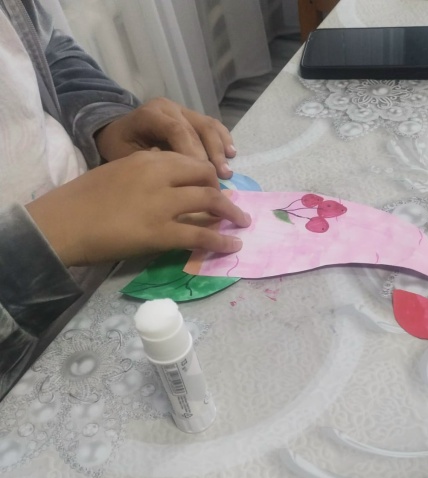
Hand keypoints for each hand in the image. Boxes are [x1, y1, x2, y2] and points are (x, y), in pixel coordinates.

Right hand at [25, 151, 250, 265]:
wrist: (63, 223)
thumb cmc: (84, 200)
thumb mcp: (118, 173)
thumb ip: (147, 176)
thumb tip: (173, 191)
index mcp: (148, 159)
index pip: (190, 161)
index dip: (208, 174)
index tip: (214, 186)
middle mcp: (160, 176)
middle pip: (206, 177)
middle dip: (223, 192)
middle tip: (231, 206)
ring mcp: (163, 205)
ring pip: (210, 203)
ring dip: (231, 214)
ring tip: (242, 223)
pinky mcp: (162, 233)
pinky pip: (202, 235)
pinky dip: (222, 241)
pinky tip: (234, 246)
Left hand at [94, 98, 235, 179]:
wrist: (119, 132)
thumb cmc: (121, 148)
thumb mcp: (126, 156)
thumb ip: (151, 161)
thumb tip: (177, 170)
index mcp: (150, 114)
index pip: (176, 130)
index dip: (192, 153)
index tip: (200, 176)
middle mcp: (169, 108)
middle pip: (196, 129)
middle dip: (209, 157)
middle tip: (218, 181)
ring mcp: (183, 110)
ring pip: (208, 127)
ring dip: (219, 150)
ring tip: (226, 173)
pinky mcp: (193, 117)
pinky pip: (213, 125)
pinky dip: (223, 139)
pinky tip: (231, 155)